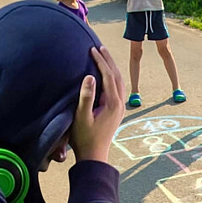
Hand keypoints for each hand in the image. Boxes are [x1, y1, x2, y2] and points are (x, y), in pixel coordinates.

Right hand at [69, 46, 125, 162]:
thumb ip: (86, 97)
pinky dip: (112, 76)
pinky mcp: (116, 110)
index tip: (92, 49)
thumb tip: (90, 76)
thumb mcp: (81, 117)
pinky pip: (117, 87)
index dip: (101, 61)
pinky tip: (105, 74)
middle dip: (108, 60)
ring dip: (111, 67)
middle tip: (100, 46)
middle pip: (117, 76)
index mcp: (112, 104)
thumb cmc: (84, 138)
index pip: (108, 76)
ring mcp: (120, 107)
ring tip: (103, 55)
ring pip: (118, 81)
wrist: (94, 156)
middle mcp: (119, 104)